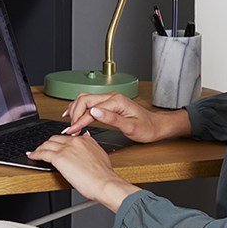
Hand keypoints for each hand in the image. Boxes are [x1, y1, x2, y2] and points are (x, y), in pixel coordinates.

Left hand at [27, 131, 138, 210]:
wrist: (105, 183)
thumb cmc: (103, 175)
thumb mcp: (100, 154)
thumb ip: (91, 144)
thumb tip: (86, 136)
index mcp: (84, 139)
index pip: (67, 138)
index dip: (59, 142)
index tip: (56, 146)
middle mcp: (74, 141)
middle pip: (55, 139)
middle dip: (47, 144)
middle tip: (43, 149)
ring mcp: (66, 149)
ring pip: (47, 144)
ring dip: (40, 148)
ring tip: (36, 152)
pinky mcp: (59, 158)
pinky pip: (42, 153)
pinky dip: (35, 154)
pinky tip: (32, 156)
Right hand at [61, 92, 179, 143]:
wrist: (156, 126)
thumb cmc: (147, 128)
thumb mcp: (130, 127)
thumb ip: (111, 119)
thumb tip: (94, 112)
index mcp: (116, 101)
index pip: (90, 109)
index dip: (79, 120)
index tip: (72, 130)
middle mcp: (111, 97)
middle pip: (84, 99)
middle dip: (74, 113)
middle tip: (70, 129)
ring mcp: (109, 99)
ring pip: (85, 99)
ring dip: (75, 109)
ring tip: (70, 122)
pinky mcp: (109, 103)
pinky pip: (90, 102)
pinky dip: (80, 108)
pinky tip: (75, 114)